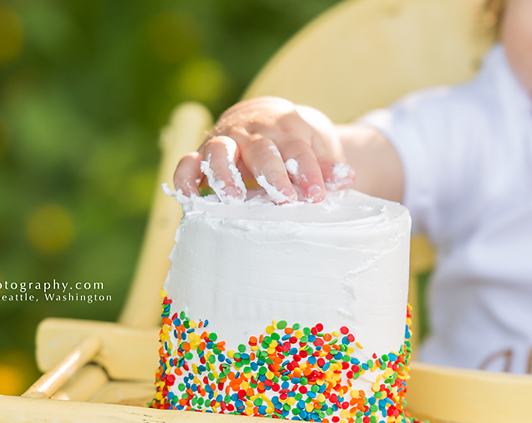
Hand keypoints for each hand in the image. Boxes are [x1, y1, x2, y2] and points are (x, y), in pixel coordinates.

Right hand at [173, 97, 354, 203]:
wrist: (267, 116)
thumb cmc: (295, 140)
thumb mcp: (316, 147)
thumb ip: (326, 166)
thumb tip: (345, 179)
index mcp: (286, 127)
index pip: (298, 151)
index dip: (308, 173)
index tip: (317, 195)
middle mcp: (253, 131)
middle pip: (261, 150)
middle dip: (272, 174)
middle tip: (283, 199)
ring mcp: (226, 141)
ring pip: (219, 151)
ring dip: (225, 173)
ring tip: (233, 197)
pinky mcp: (202, 154)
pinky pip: (188, 162)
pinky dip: (186, 176)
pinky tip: (189, 195)